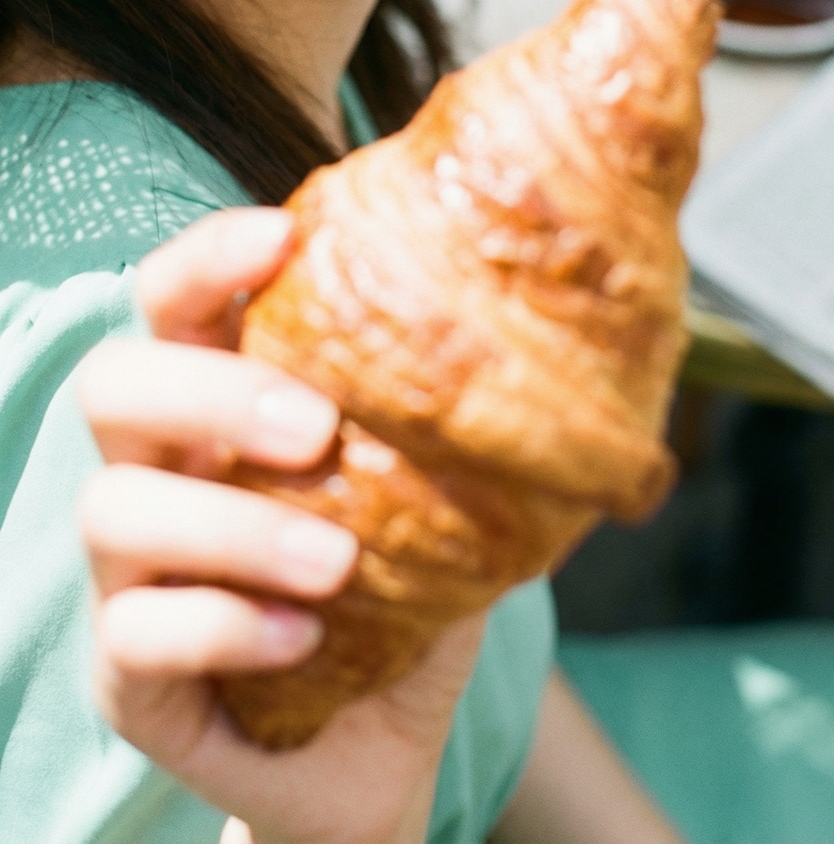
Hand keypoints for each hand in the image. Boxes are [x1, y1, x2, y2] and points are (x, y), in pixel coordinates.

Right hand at [78, 208, 483, 843]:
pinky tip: (305, 638)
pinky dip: (225, 625)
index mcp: (220, 403)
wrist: (382, 754)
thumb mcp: (442, 500)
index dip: (207, 258)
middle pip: (114, 385)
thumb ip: (458, 427)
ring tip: (340, 559)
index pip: (175, 301)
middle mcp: (158, 470)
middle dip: (210, 392)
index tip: (280, 237)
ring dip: (235, 524)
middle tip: (317, 426)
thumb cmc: (403, 599)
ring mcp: (129, 573)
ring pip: (116, 509)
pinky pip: (139, 633)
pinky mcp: (129, 676)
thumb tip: (560, 325)